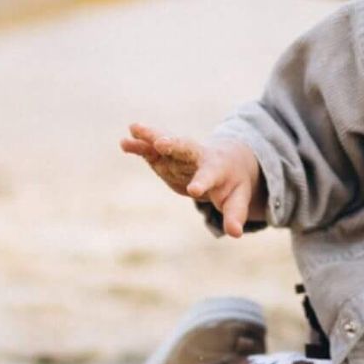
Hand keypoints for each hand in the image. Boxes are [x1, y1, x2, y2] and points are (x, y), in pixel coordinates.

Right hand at [120, 123, 261, 236]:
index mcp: (217, 168)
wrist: (228, 161)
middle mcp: (197, 156)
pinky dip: (140, 146)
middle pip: (185, 147)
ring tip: (134, 129)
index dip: (202, 182)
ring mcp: (179, 154)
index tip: (194, 191)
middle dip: (173, 144)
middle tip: (160, 143)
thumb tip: (236, 233)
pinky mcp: (165, 156)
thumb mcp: (238, 199)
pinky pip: (151, 149)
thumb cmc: (233, 183)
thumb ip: (236, 214)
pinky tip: (125, 142)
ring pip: (165, 143)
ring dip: (150, 137)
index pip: (209, 175)